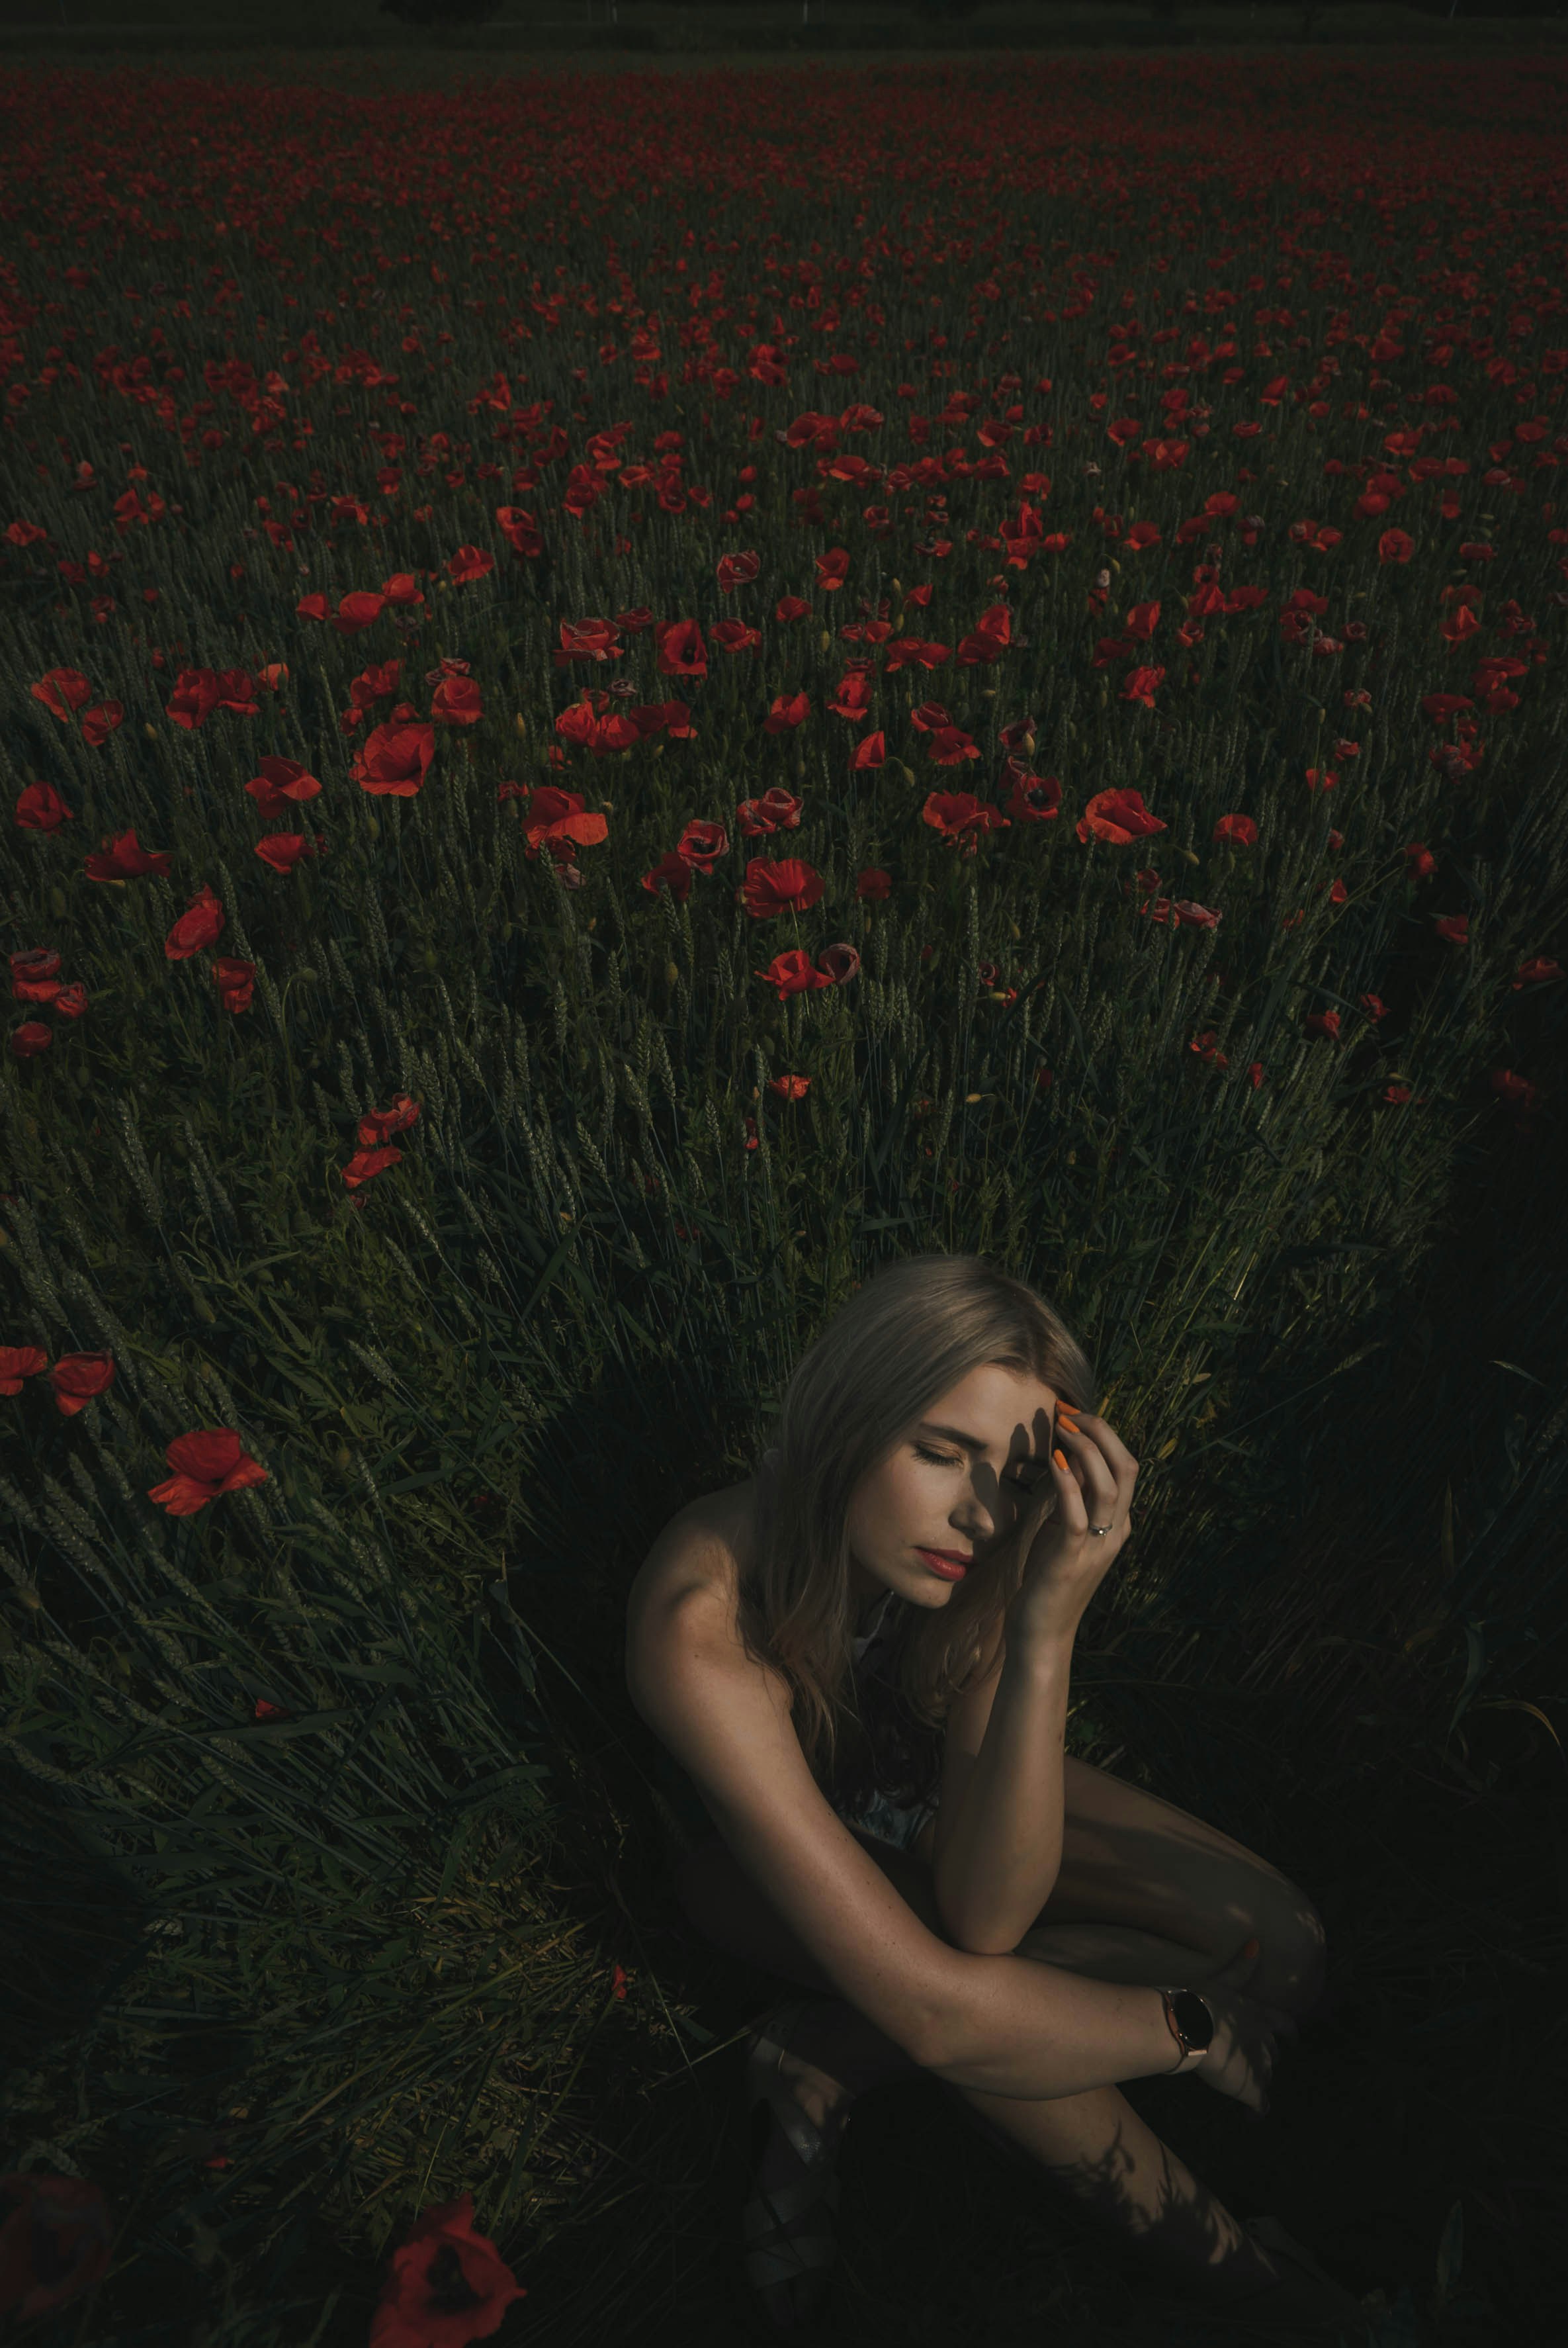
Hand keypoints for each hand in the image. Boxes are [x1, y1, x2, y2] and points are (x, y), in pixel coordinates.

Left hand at [1005, 1404, 1137, 1641]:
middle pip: (1126, 1467)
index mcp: (1117, 1524)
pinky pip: (1077, 1514)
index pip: (1126, 1466)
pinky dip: (1067, 1483)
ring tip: (1063, 1429)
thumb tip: (1065, 1454)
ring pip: (1109, 1486)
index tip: (1074, 1413)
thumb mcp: (1063, 1529)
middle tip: (1072, 1412)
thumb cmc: (1047, 1578)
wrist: (1041, 1631)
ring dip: (1086, 1451)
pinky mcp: (1072, 1558)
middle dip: (1102, 1432)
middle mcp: (1115, 1532)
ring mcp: (1097, 1546)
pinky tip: (1052, 1461)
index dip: (1104, 1434)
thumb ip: (1070, 1497)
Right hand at [1189, 1940, 1300, 2118]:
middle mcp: (1264, 2041)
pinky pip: (1260, 2105)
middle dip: (1268, 2058)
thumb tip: (1256, 1942)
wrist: (1192, 2027)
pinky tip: (1251, 2118)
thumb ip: (1241, 1967)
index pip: (1283, 2024)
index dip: (1289, 2032)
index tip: (1294, 2038)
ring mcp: (1259, 2066)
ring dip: (1260, 2081)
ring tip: (1251, 2089)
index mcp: (1259, 2016)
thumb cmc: (1203, 2001)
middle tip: (1259, 2063)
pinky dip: (1257, 2112)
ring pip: (1266, 2076)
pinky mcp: (1250, 2088)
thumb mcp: (1225, 1981)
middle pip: (1274, 2053)